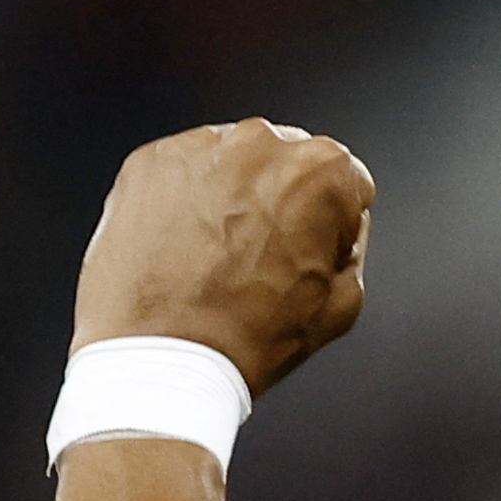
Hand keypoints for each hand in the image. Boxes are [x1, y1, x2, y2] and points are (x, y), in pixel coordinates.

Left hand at [70, 119, 375, 395]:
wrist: (161, 358)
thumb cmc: (244, 338)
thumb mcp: (339, 307)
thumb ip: (351, 250)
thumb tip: (338, 235)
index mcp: (322, 171)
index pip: (345, 180)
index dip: (331, 223)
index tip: (309, 251)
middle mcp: (261, 143)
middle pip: (283, 162)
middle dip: (276, 202)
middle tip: (257, 259)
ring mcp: (200, 147)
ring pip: (228, 163)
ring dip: (227, 198)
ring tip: (211, 258)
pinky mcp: (149, 160)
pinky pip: (178, 172)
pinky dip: (180, 201)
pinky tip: (178, 249)